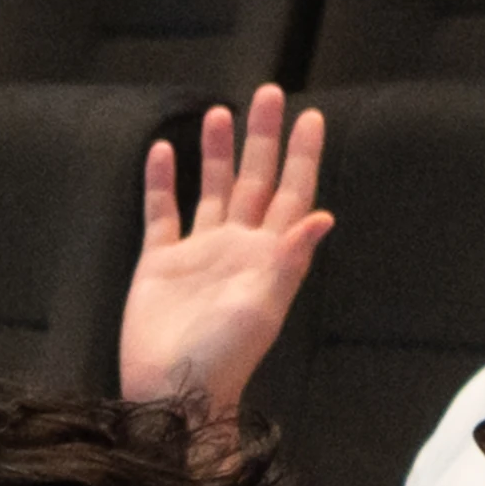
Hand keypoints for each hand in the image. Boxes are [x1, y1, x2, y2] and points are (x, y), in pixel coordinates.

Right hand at [120, 87, 332, 419]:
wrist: (173, 393)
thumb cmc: (225, 358)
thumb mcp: (263, 307)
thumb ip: (290, 259)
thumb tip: (324, 216)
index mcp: (269, 254)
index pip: (291, 192)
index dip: (302, 155)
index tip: (311, 116)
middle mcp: (237, 246)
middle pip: (255, 179)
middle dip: (262, 137)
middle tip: (269, 92)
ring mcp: (199, 253)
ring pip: (213, 189)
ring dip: (217, 153)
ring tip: (219, 112)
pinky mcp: (160, 265)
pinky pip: (162, 214)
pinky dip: (163, 183)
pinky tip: (165, 152)